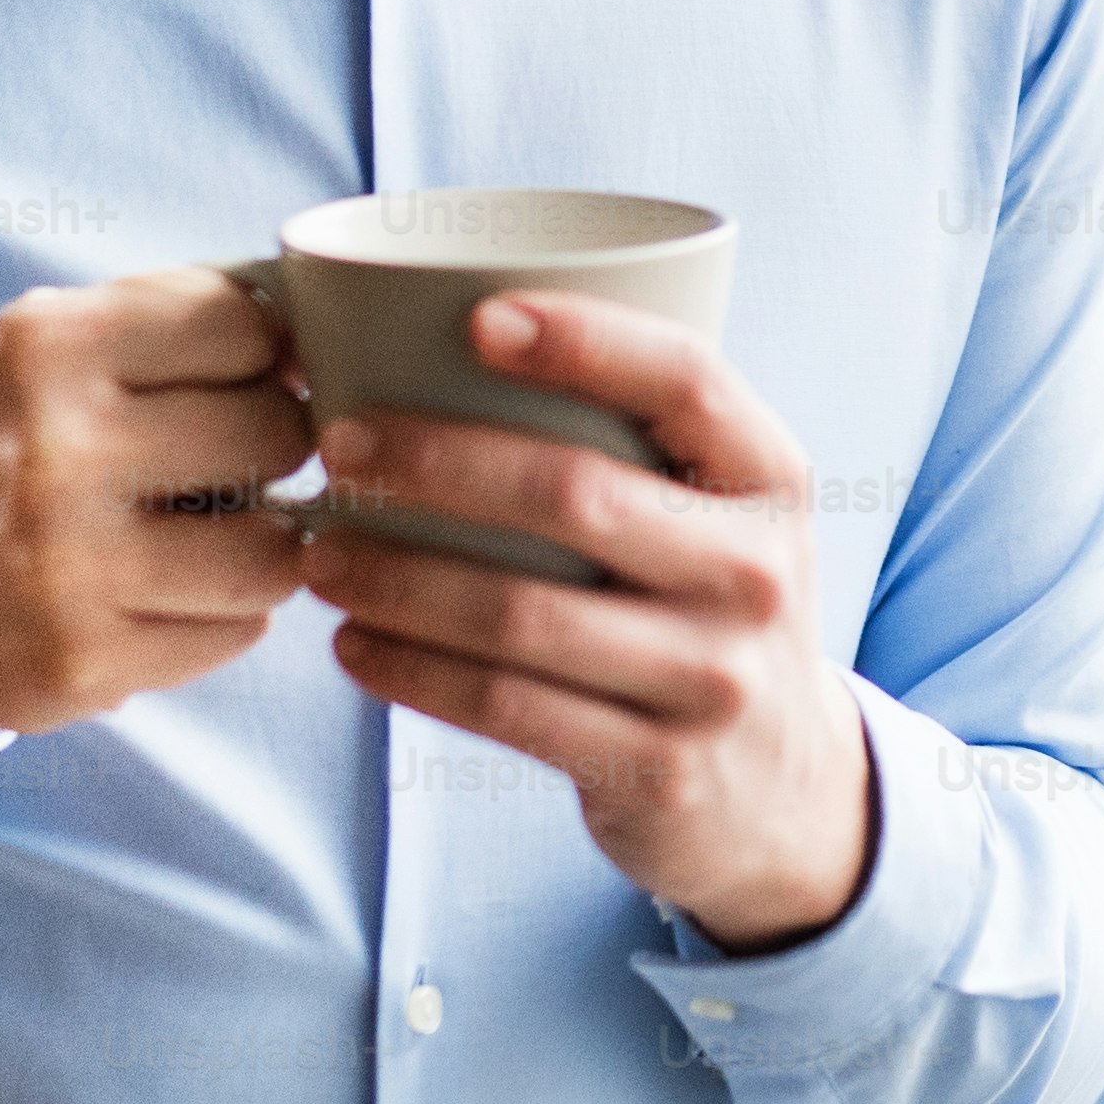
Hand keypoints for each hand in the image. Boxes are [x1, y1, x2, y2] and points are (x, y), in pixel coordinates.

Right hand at [0, 268, 313, 734]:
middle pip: (275, 433)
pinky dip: (222, 613)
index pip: (245, 323)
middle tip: (236, 459)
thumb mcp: (50, 345)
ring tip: (216, 532)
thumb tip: (315, 337)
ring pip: (275, 550)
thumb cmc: (2, 449)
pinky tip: (171, 594)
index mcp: (52, 346)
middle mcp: (60, 450)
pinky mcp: (88, 661)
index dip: (265, 353)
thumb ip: (173, 319)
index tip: (245, 376)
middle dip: (272, 447)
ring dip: (262, 543)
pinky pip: (237, 631)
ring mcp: (74, 565)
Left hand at [300, 293, 873, 951]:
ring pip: (520, 613)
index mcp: (773, 478)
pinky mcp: (658, 771)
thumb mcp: (720, 512)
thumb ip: (636, 439)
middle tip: (339, 445)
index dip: (586, 338)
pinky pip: (508, 708)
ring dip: (398, 576)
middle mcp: (758, 574)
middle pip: (578, 494)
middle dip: (438, 461)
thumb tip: (439, 341)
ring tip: (321, 552)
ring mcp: (713, 681)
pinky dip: (413, 672)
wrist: (782, 786)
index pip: (687, 380)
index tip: (476, 316)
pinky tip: (353, 645)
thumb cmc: (706, 604)